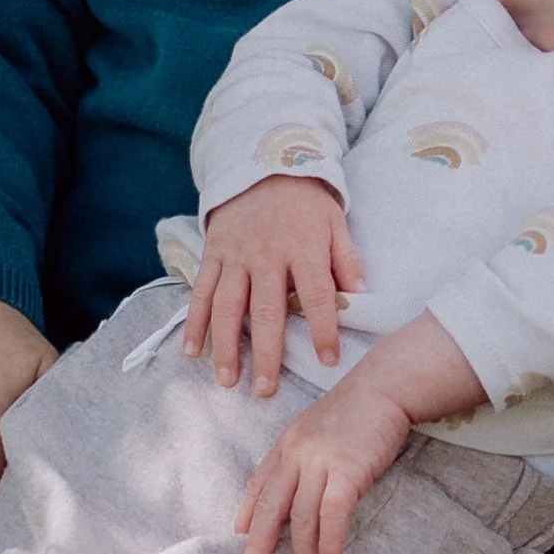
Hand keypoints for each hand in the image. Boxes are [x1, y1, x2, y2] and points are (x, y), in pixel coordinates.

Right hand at [187, 174, 363, 389]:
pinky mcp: (213, 253)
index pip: (317, 294)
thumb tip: (361, 296)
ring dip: (226, 346)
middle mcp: (267, 255)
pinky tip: (192, 351)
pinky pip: (202, 291)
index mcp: (304, 248)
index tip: (329, 360)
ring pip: (228, 306)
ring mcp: (236, 255)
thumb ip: (346, 259)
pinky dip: (195, 322)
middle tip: (264, 390)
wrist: (263, 163)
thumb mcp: (335, 223)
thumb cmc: (306, 202)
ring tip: (227, 381)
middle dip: (266, 353)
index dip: (324, 328)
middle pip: (267, 310)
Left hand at [234, 311, 482, 553]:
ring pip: (302, 520)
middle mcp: (297, 454)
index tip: (241, 533)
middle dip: (260, 547)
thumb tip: (303, 485)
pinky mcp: (347, 471)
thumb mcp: (322, 426)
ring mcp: (321, 462)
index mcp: (289, 442)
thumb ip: (308, 453)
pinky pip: (332, 517)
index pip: (261, 482)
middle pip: (271, 508)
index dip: (249, 511)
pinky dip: (330, 545)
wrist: (388, 384)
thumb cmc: (361, 406)